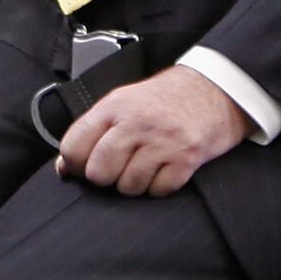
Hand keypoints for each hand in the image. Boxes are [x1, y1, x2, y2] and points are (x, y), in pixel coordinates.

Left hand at [56, 64, 249, 194]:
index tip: (86, 164)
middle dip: (107, 177)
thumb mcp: (124, 102)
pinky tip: (165, 168)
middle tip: (121, 166)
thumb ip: (92, 131)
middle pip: (99, 173)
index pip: (74, 147)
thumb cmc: (166, 99)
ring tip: (147, 164)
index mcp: (114, 106)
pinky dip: (161, 185)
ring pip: (128, 186)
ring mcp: (163, 141)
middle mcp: (136, 122)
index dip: (75, 164)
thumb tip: (64, 168)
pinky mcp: (187, 157)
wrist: (216, 89)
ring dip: (135, 183)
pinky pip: (159, 190)